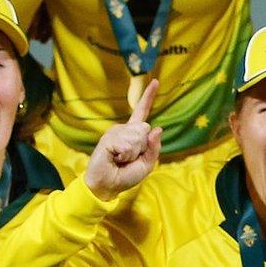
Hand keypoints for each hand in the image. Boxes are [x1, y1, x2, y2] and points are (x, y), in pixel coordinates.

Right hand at [85, 80, 161, 200]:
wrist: (107, 186)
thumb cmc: (126, 175)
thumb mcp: (147, 163)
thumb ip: (154, 148)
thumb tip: (157, 128)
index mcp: (134, 133)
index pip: (142, 111)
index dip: (148, 97)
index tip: (155, 81)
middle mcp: (124, 129)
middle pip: (145, 129)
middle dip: (142, 147)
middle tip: (129, 158)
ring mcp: (115, 132)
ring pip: (137, 137)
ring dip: (133, 153)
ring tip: (121, 159)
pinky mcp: (108, 138)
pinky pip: (127, 145)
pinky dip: (125, 155)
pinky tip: (115, 158)